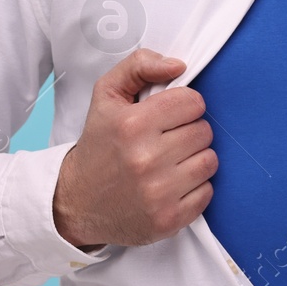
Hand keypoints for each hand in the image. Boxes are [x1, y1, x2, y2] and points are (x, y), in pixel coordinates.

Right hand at [52, 48, 215, 250]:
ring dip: (195, 159)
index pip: (193, 102)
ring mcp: (158, 193)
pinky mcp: (168, 219)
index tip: (169, 115)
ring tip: (171, 161)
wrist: (77, 202)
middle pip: (204, 131)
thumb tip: (178, 66)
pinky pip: (207, 192)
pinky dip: (195, 188)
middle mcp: (146, 159)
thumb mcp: (106, 95)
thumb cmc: (98, 145)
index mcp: (132, 124)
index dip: (183, 105)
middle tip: (167, 139)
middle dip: (189, 131)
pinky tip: (172, 184)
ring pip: (210, 161)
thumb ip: (139, 66)